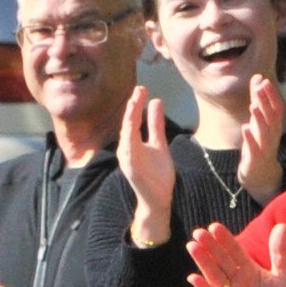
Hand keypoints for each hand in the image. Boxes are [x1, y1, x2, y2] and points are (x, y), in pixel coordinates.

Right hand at [120, 89, 179, 246]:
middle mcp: (126, 149)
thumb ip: (155, 125)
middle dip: (132, 106)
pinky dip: (129, 141)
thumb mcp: (159, 144)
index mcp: (131, 142)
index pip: (133, 118)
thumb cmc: (157, 173)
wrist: (159, 198)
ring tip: (134, 103)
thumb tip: (155, 101)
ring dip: (129, 119)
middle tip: (139, 89)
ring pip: (126, 135)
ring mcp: (127, 159)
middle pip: (128, 123)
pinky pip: (128, 153)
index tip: (142, 88)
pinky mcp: (131, 170)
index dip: (136, 103)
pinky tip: (131, 129)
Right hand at [188, 217, 285, 286]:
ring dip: (203, 262)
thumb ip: (280, 252)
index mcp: (247, 268)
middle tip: (198, 233)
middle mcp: (235, 278)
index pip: (234, 251)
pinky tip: (193, 277)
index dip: (224, 239)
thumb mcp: (283, 275)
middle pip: (220, 260)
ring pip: (214, 275)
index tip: (214, 227)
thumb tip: (282, 225)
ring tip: (192, 247)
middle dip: (209, 247)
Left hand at [234, 70, 285, 206]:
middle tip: (260, 88)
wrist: (261, 174)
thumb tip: (258, 77)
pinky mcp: (256, 158)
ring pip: (264, 131)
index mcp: (274, 125)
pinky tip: (244, 128)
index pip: (277, 107)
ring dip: (259, 118)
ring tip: (253, 105)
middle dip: (266, 102)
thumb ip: (258, 99)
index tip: (265, 81)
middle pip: (271, 116)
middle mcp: (273, 135)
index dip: (272, 94)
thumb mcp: (258, 120)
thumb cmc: (259, 143)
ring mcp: (265, 147)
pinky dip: (250, 138)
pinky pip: (254, 148)